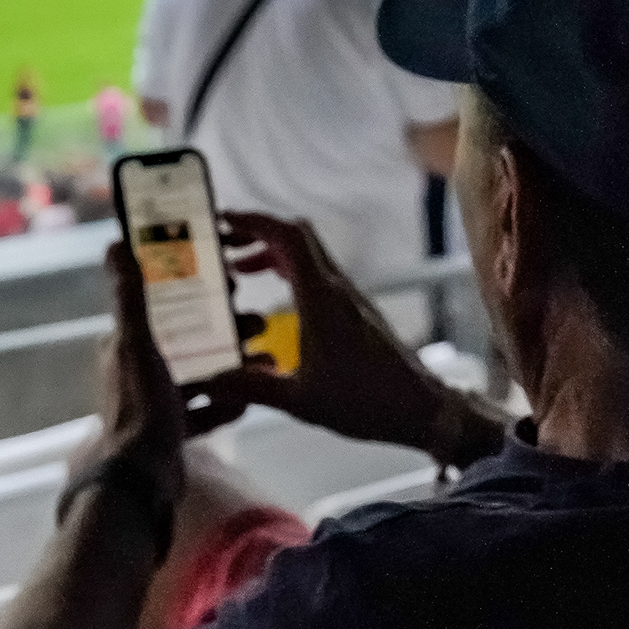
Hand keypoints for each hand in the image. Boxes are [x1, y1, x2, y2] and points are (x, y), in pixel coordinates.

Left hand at [93, 239, 242, 503]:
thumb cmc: (141, 406)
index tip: (231, 282)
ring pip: (201, 373)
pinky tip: (251, 400)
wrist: (142, 480)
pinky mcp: (172, 431)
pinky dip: (227, 404)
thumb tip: (115, 243)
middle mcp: (138, 369)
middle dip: (225, 328)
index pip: (163, 305)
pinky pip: (205, 411)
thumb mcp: (137, 344)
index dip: (195, 291)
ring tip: (268, 358)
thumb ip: (131, 297)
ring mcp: (156, 402)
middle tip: (260, 321)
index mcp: (125, 344)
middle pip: (188, 339)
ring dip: (233, 365)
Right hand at [220, 212, 469, 459]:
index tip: (224, 220)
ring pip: (309, 254)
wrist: (420, 408)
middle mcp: (336, 288)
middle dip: (259, 232)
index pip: (288, 237)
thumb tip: (208, 383)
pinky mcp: (357, 310)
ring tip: (241, 272)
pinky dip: (291, 272)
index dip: (256, 221)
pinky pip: (319, 274)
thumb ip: (252, 388)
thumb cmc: (362, 401)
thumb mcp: (299, 400)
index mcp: (320, 298)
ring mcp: (349, 297)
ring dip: (274, 253)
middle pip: (298, 236)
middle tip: (225, 245)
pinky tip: (275, 297)